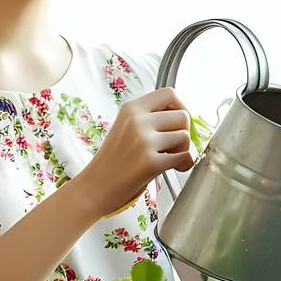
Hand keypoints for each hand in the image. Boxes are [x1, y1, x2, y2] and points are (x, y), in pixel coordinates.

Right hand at [79, 87, 194, 213]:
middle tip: (175, 146)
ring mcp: (143, 141)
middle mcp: (136, 121)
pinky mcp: (150, 162)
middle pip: (183, 115)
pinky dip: (185, 164)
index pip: (169, 93)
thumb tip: (185, 117)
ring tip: (172, 159)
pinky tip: (176, 168)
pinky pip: (184, 156)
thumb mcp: (126, 128)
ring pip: (185, 136)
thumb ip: (150, 118)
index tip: (179, 122)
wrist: (95, 187)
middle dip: (185, 132)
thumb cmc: (114, 161)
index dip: (181, 106)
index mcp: (131, 109)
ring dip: (184, 149)